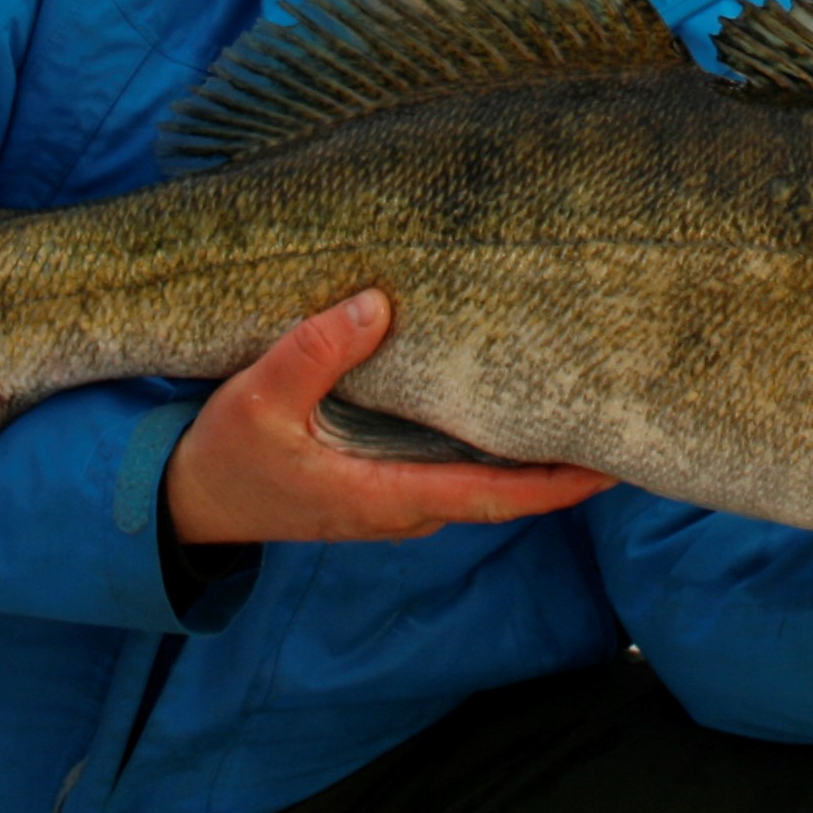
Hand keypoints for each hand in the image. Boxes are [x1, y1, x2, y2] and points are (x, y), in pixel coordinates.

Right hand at [163, 289, 615, 546]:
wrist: (184, 502)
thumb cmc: (222, 454)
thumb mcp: (257, 396)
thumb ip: (313, 351)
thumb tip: (376, 303)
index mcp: (384, 497)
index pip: (493, 498)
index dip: (556, 484)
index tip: (612, 465)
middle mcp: (403, 509)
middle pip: (507, 493)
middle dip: (566, 465)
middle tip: (628, 419)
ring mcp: (396, 501)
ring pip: (485, 483)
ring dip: (535, 456)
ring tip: (589, 407)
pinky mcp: (384, 484)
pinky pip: (458, 470)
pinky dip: (498, 448)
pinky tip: (520, 407)